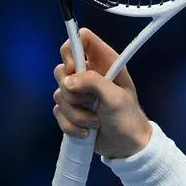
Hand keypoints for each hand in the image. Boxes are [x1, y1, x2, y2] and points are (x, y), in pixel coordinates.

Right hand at [53, 28, 152, 158]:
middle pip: (62, 68)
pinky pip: (57, 112)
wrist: (126, 147)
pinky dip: (71, 125)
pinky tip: (87, 131)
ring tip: (95, 121)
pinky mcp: (71, 110)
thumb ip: (94, 82)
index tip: (75, 68)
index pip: (81, 38)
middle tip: (91, 102)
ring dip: (76, 113)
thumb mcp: (116, 98)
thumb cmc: (128, 119)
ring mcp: (79, 92)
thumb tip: (68, 81)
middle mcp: (89, 74)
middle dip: (73, 91)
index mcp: (104, 63)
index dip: (72, 49)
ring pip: (58, 94)